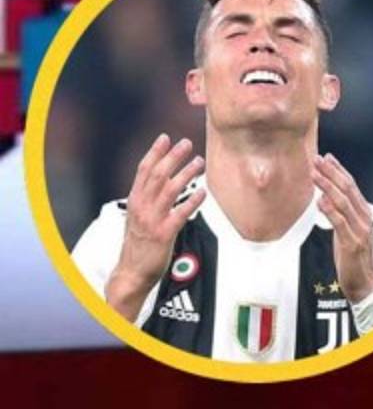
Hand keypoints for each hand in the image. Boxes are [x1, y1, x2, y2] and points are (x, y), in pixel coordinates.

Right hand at [106, 134, 206, 320]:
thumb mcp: (138, 217)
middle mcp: (142, 206)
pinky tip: (203, 192)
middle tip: (187, 143)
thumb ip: (148, 199)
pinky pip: (181, 213)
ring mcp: (152, 219)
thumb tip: (162, 182)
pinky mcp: (164, 233)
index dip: (155, 152)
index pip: (144, 170)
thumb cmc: (139, 244)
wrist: (132, 271)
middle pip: (158, 174)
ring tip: (199, 162)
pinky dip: (192, 201)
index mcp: (135, 200)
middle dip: (173, 156)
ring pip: (170, 189)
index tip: (166, 137)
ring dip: (186, 173)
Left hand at [312, 153, 372, 302]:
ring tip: (315, 174)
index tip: (326, 157)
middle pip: (348, 189)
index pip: (352, 186)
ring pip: (343, 202)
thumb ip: (341, 215)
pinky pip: (340, 223)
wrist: (366, 283)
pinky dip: (330, 210)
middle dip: (331, 172)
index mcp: (364, 214)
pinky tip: (320, 200)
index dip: (339, 170)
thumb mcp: (349, 231)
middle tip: (316, 160)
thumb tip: (326, 198)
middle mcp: (364, 219)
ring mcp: (360, 231)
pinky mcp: (353, 243)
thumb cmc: (355, 259)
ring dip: (328, 186)